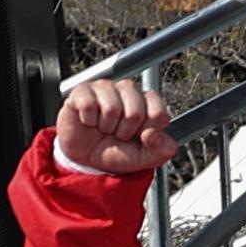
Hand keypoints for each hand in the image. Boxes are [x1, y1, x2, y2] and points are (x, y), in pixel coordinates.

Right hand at [54, 80, 174, 177]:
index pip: (158, 114)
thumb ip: (162, 149)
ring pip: (112, 107)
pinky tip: (89, 121)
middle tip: (118, 134)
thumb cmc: (118, 153)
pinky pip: (89, 105)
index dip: (147, 132)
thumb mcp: (146, 158)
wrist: (88, 159)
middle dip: (126, 131)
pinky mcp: (83, 90)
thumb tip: (152, 134)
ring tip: (104, 128)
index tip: (139, 137)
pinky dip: (88, 120)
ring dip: (107, 126)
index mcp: (149, 103)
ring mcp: (106, 88)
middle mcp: (129, 91)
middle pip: (135, 112)